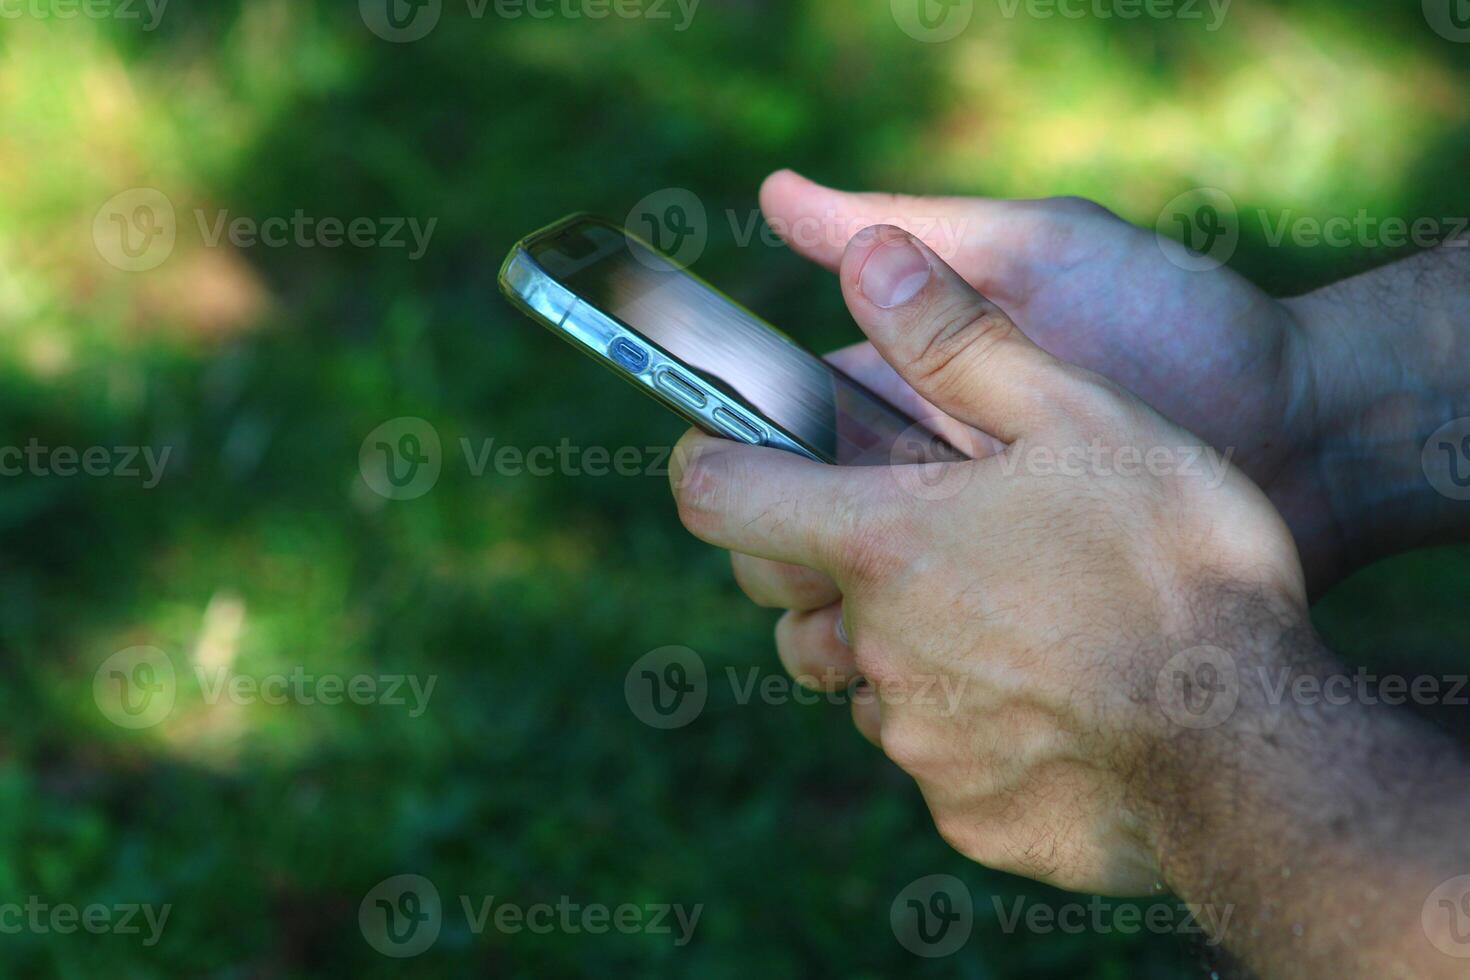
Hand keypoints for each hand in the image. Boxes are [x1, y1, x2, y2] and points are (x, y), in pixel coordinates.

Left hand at [670, 224, 1308, 894]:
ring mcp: (917, 742)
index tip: (734, 443)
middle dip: (833, 559)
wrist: (1263, 751)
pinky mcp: (964, 813)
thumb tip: (866, 254)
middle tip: (934, 531)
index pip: (716, 493)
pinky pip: (935, 753)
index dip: (712, 457)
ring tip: (1015, 611)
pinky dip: (972, 718)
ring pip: (868, 676)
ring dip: (913, 639)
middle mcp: (875, 647)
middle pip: (790, 597)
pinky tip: (1056, 696)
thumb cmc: (1178, 566)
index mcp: (881, 542)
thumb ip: (959, 336)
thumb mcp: (1081, 416)